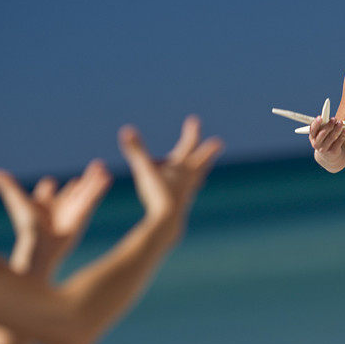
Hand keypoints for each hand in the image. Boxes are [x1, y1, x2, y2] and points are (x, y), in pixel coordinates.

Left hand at [0, 161, 112, 276]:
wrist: (39, 246)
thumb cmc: (26, 227)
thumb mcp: (17, 200)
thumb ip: (6, 184)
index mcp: (43, 205)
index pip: (47, 193)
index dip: (48, 188)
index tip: (50, 183)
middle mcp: (59, 208)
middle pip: (72, 191)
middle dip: (82, 181)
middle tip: (92, 169)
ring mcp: (72, 212)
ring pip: (85, 192)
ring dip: (94, 180)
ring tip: (103, 168)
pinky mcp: (82, 215)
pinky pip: (92, 198)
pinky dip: (100, 188)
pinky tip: (107, 177)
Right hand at [118, 116, 222, 242]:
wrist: (168, 224)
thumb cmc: (158, 195)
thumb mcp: (144, 169)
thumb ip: (136, 150)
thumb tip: (126, 130)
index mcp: (182, 167)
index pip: (189, 144)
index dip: (191, 131)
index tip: (194, 120)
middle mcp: (188, 179)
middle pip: (201, 161)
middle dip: (208, 151)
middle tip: (218, 143)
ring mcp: (186, 193)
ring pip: (196, 179)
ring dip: (199, 172)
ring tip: (202, 174)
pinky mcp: (180, 205)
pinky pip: (185, 194)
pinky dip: (186, 190)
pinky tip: (184, 195)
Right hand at [309, 116, 344, 156]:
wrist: (329, 155)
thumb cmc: (324, 139)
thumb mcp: (321, 133)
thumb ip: (323, 126)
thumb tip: (331, 119)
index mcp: (312, 137)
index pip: (313, 129)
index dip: (316, 123)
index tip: (320, 117)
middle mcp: (316, 144)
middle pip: (322, 133)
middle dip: (329, 125)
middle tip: (334, 119)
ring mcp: (324, 149)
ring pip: (332, 137)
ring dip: (337, 128)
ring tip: (341, 122)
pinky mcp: (332, 151)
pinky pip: (339, 141)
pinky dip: (343, 135)